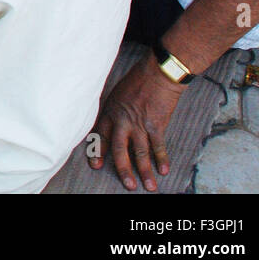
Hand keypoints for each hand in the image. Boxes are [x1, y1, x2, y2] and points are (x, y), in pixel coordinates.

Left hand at [88, 53, 183, 190]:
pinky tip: (163, 170)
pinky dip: (161, 159)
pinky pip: (158, 146)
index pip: (100, 135)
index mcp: (110, 112)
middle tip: (128, 185)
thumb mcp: (117, 93)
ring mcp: (139, 124)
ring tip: (148, 186)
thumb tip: (112, 123)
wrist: (158, 73)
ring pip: (140, 153)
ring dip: (144, 171)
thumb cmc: (138, 80)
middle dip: (123, 169)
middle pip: (119, 149)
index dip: (97, 151)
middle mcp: (122, 120)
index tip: (95, 165)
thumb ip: (114, 110)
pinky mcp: (156, 124)